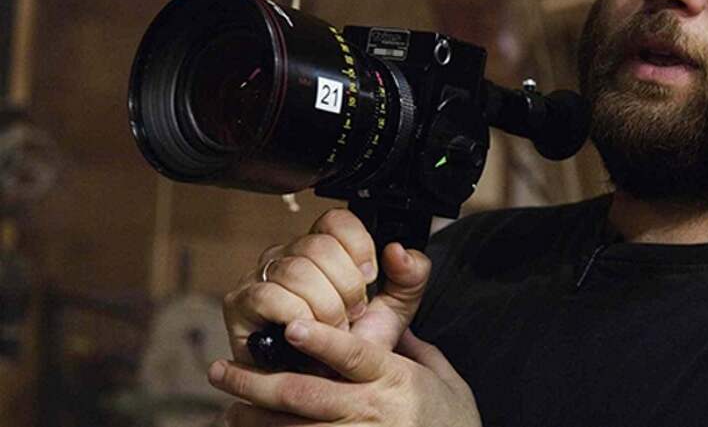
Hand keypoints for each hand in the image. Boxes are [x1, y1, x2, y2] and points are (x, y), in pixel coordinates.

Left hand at [209, 320, 480, 426]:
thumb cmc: (454, 421)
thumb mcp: (443, 376)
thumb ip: (412, 348)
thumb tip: (389, 323)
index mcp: (394, 378)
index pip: (353, 355)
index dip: (322, 340)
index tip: (293, 324)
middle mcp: (371, 411)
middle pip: (305, 395)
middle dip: (257, 382)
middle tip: (221, 370)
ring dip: (254, 419)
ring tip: (228, 409)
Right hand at [223, 208, 430, 364]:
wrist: (328, 388)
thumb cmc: (353, 348)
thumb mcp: (394, 310)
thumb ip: (410, 276)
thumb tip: (399, 250)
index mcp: (324, 247)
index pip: (337, 220)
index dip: (359, 247)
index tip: (370, 279)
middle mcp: (290, 254)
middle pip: (319, 245)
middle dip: (345, 287)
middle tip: (352, 314)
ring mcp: (262, 275)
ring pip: (297, 271)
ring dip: (324, 307)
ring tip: (332, 329)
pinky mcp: (241, 302)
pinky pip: (269, 295)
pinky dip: (297, 317)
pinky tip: (307, 333)